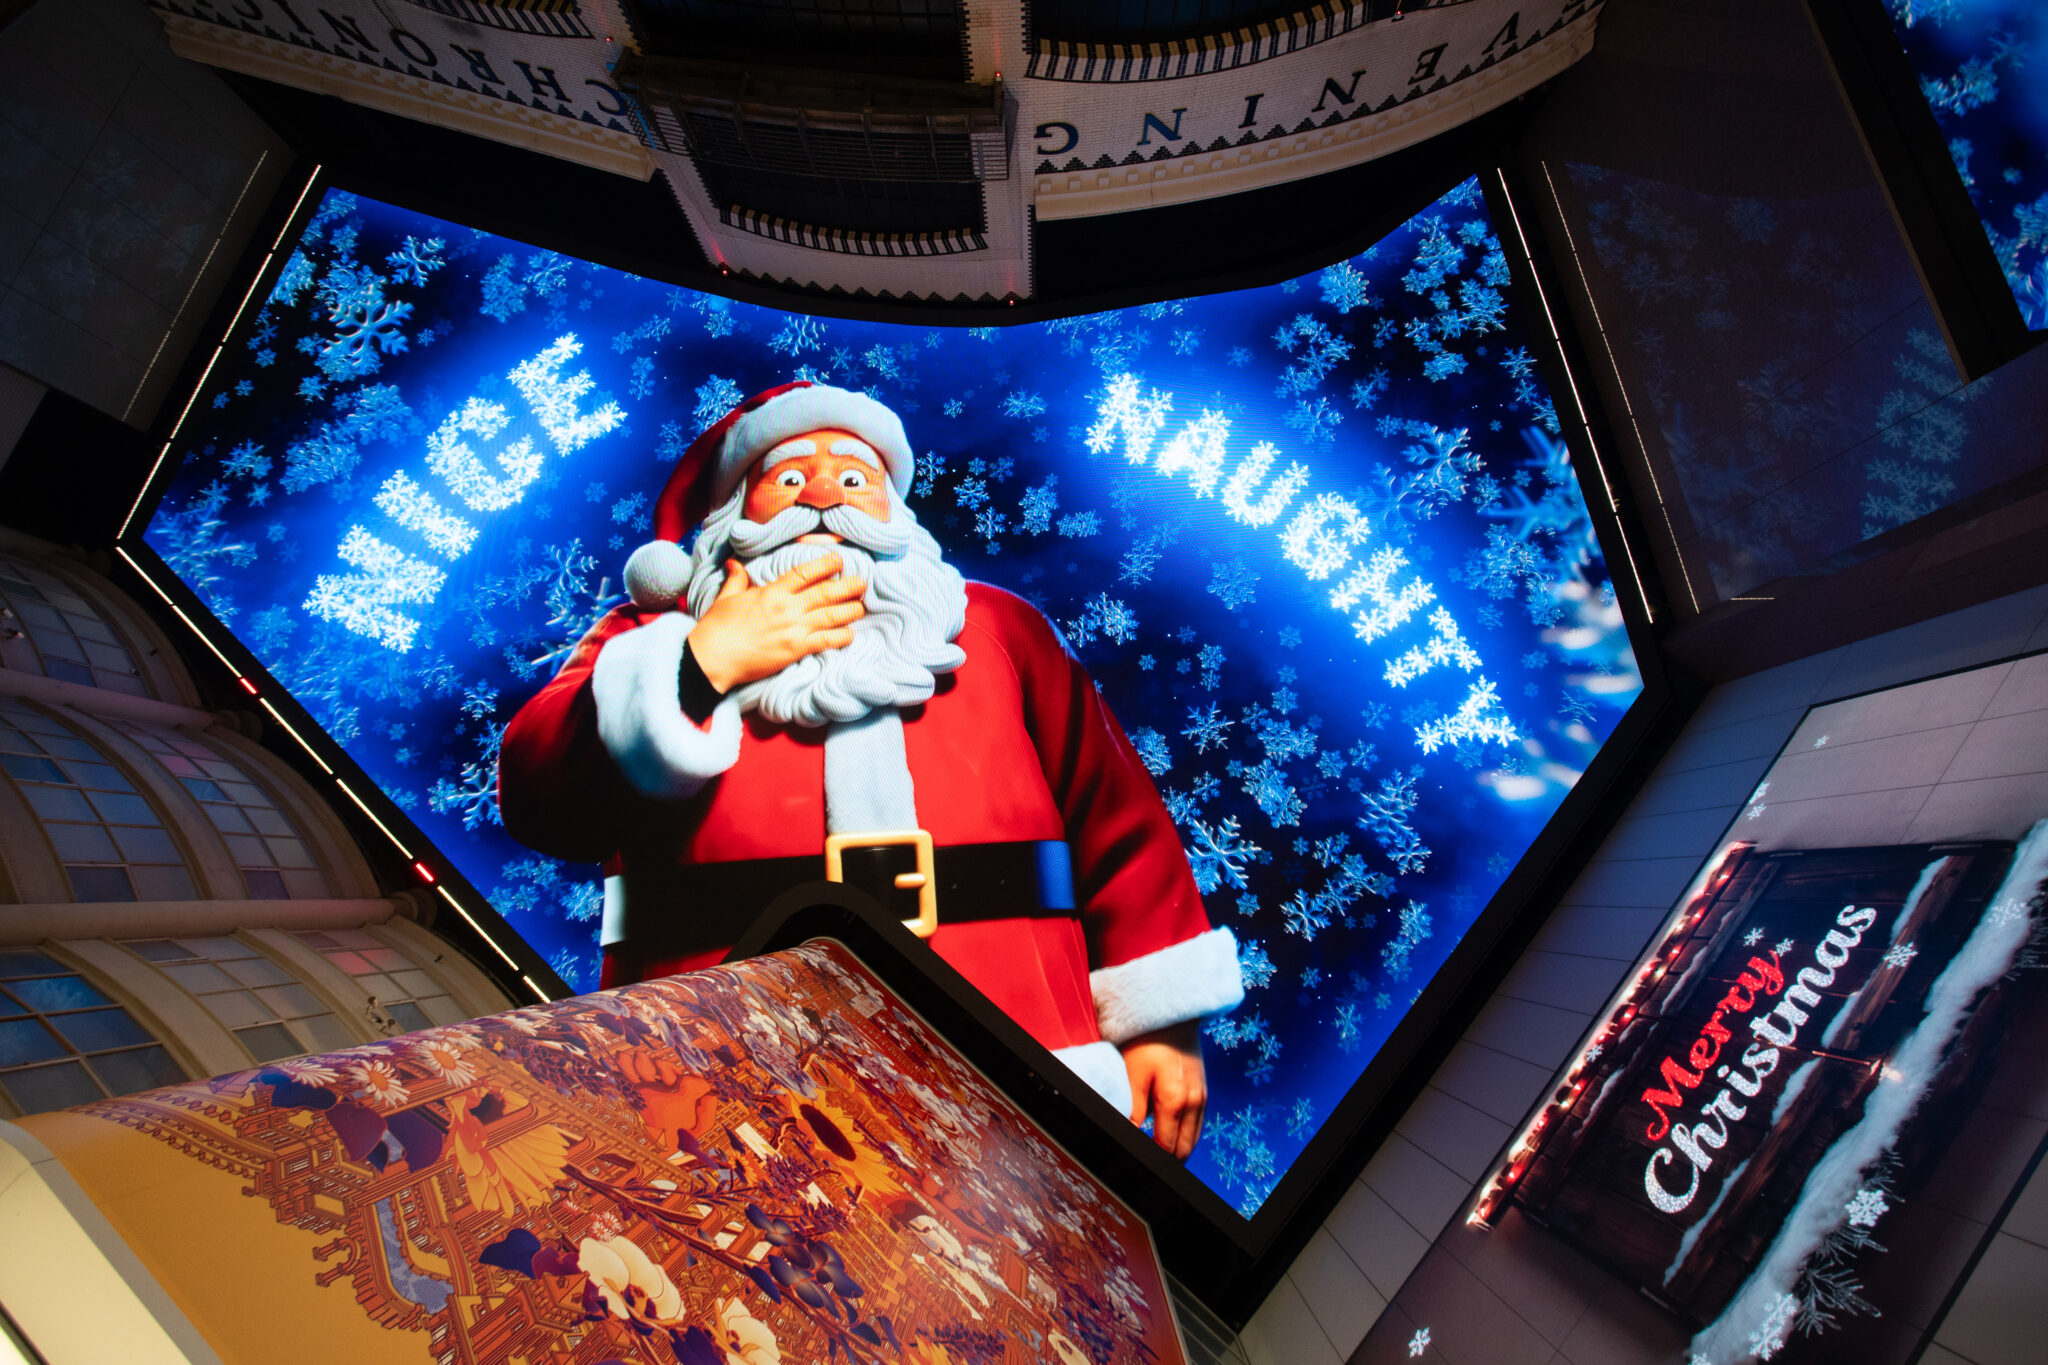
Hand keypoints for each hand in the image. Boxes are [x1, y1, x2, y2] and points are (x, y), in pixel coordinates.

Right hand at [688, 554, 865, 692]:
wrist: (713, 658)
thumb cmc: (716, 628)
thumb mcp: (726, 598)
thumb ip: (736, 580)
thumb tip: (735, 564)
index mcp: (771, 592)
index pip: (805, 573)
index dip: (825, 565)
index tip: (839, 561)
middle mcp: (787, 607)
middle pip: (825, 592)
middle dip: (847, 586)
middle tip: (863, 582)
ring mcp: (793, 629)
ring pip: (831, 615)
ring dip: (850, 610)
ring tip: (862, 606)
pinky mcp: (795, 650)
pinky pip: (825, 641)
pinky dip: (841, 637)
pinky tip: (851, 634)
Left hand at [1122, 1020, 1206, 1160]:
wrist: (1173, 1015)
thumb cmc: (1147, 1041)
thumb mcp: (1133, 1075)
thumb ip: (1133, 1110)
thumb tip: (1130, 1134)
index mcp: (1174, 1101)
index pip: (1166, 1147)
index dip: (1154, 1160)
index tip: (1142, 1166)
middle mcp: (1194, 1103)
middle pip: (1184, 1149)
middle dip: (1169, 1160)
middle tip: (1151, 1166)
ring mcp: (1202, 1097)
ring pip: (1193, 1139)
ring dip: (1179, 1150)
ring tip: (1160, 1156)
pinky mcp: (1203, 1091)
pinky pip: (1198, 1124)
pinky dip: (1186, 1135)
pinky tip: (1173, 1136)